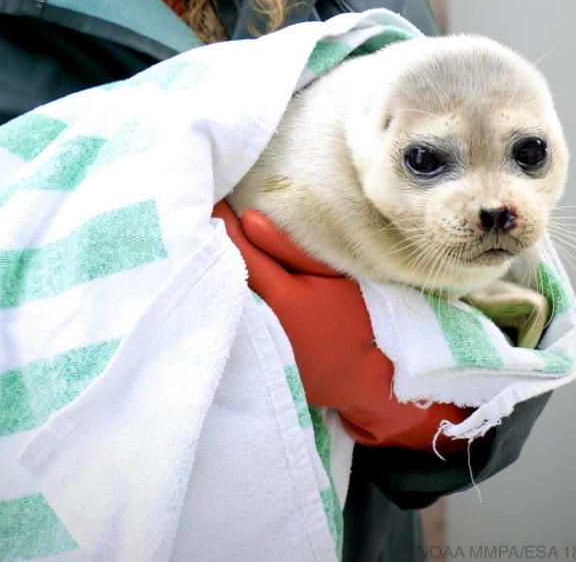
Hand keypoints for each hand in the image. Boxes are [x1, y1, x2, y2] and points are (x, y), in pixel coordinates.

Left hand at [214, 201, 472, 452]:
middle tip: (206, 211)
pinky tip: (225, 275)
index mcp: (279, 297)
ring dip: (217, 267)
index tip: (217, 197)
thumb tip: (248, 219)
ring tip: (211, 236)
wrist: (369, 376)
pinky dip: (225, 293)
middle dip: (213, 242)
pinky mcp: (250, 360)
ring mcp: (251, 346)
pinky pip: (229, 316)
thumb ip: (287, 247)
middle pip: (221, 271)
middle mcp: (257, 324)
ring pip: (222, 294)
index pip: (237, 249)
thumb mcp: (330, 273)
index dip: (223, 221)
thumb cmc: (356, 316)